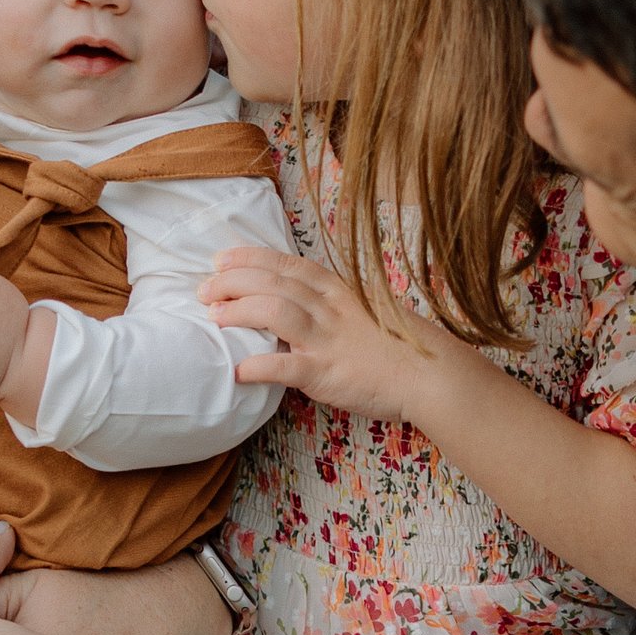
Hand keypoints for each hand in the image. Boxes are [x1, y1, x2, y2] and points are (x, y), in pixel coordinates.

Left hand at [203, 244, 433, 421]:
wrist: (430, 375)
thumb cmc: (398, 346)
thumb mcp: (363, 312)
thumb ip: (330, 306)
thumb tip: (297, 303)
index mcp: (336, 290)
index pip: (286, 264)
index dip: (249, 259)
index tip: (221, 260)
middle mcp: (329, 308)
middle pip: (272, 282)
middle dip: (232, 282)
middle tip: (204, 291)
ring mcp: (328, 339)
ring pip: (274, 312)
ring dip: (238, 312)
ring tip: (214, 319)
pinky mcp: (327, 373)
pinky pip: (286, 366)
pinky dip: (258, 367)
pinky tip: (238, 371)